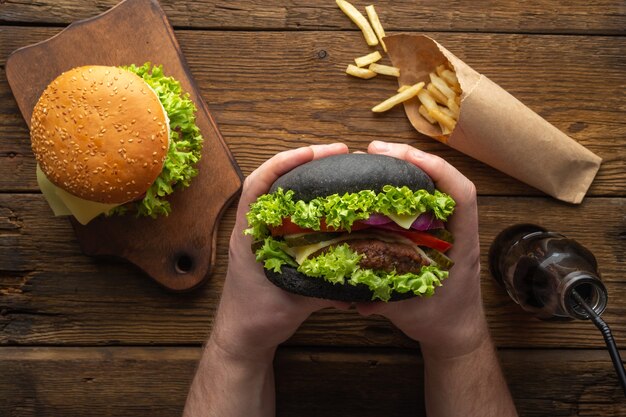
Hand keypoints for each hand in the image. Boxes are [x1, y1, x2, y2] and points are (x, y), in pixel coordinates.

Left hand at [211, 143, 349, 360]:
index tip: (315, 152)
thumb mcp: (294, 302)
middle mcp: (251, 228)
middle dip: (302, 160)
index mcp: (249, 235)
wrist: (241, 338)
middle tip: (338, 154)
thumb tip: (364, 270)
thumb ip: (326, 286)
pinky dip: (304, 197)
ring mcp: (258, 234)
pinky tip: (326, 197)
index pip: (258, 184)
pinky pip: (285, 209)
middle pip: (270, 179)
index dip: (283, 162)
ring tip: (334, 166)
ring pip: (277, 191)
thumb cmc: (258, 320)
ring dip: (302, 174)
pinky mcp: (269, 243)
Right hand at [357, 141, 486, 357]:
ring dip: (409, 166)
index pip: (461, 194)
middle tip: (374, 150)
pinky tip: (381, 182)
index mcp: (461, 244)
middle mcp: (457, 230)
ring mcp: (448, 229)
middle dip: (412, 158)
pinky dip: (405, 184)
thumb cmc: (440, 321)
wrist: (456, 332)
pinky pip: (424, 198)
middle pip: (445, 180)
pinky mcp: (435, 232)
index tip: (401, 156)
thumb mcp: (410, 312)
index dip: (436, 169)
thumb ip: (382, 302)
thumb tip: (351, 297)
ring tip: (376, 157)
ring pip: (436, 185)